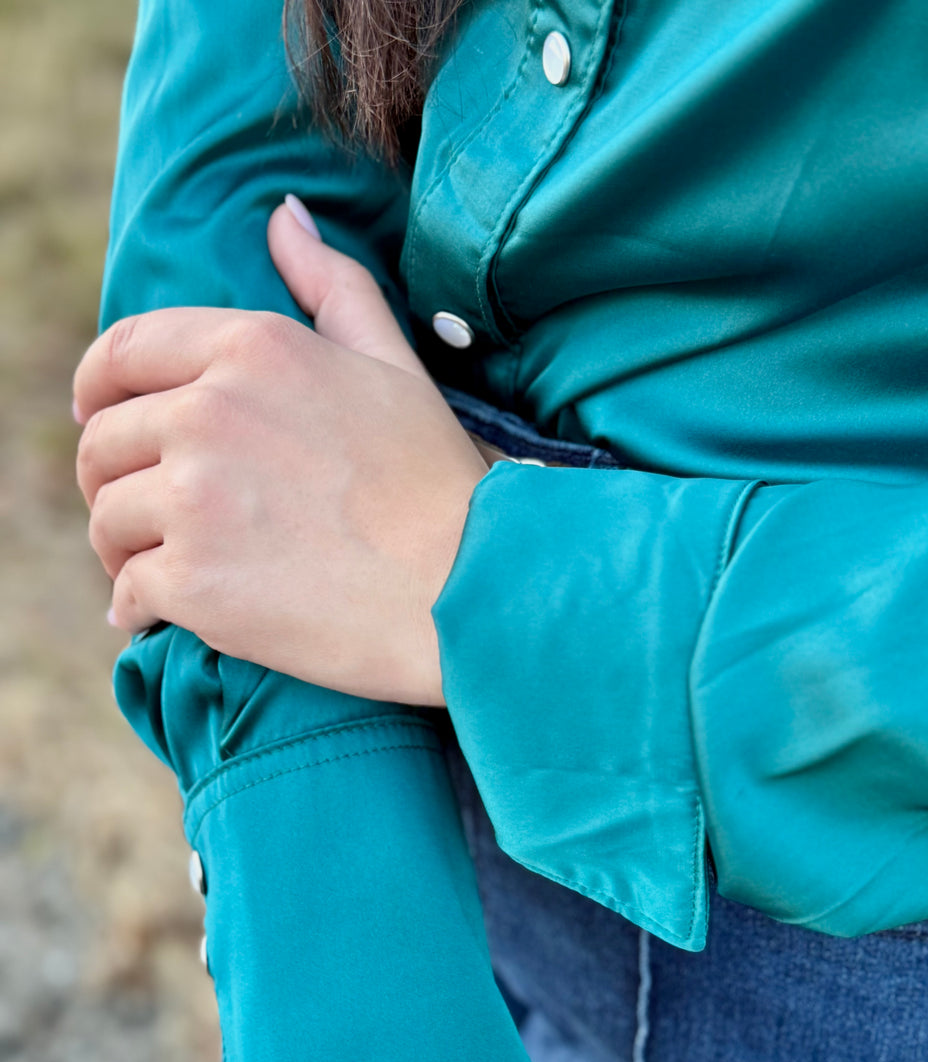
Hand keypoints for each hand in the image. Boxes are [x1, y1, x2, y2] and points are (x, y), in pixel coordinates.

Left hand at [73, 200, 487, 705]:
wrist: (467, 589)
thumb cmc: (438, 481)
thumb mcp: (392, 362)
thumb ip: (332, 285)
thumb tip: (283, 216)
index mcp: (252, 350)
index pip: (123, 352)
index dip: (96, 387)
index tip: (96, 415)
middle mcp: (209, 415)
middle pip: (105, 442)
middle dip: (112, 477)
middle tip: (138, 513)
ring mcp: (195, 500)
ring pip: (107, 518)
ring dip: (120, 546)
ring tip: (149, 567)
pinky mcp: (193, 582)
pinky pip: (126, 591)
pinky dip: (133, 607)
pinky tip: (154, 614)